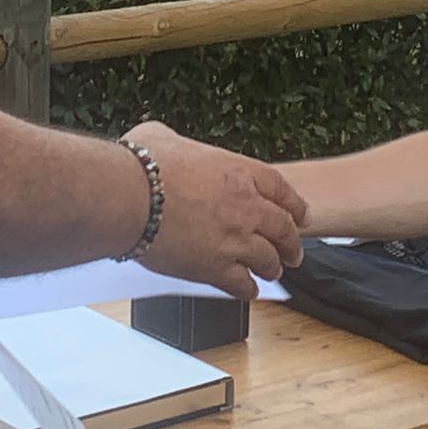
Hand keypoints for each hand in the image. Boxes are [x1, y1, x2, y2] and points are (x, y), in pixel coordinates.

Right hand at [122, 120, 306, 300]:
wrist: (127, 197)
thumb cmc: (141, 166)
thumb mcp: (164, 137)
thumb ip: (179, 145)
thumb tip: (167, 144)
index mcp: (237, 172)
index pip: (280, 189)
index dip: (294, 204)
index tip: (300, 213)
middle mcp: (244, 206)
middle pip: (283, 228)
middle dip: (291, 242)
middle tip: (294, 250)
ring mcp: (233, 239)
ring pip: (268, 259)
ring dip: (273, 266)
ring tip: (274, 271)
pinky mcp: (215, 268)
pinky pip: (242, 284)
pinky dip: (249, 289)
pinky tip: (249, 291)